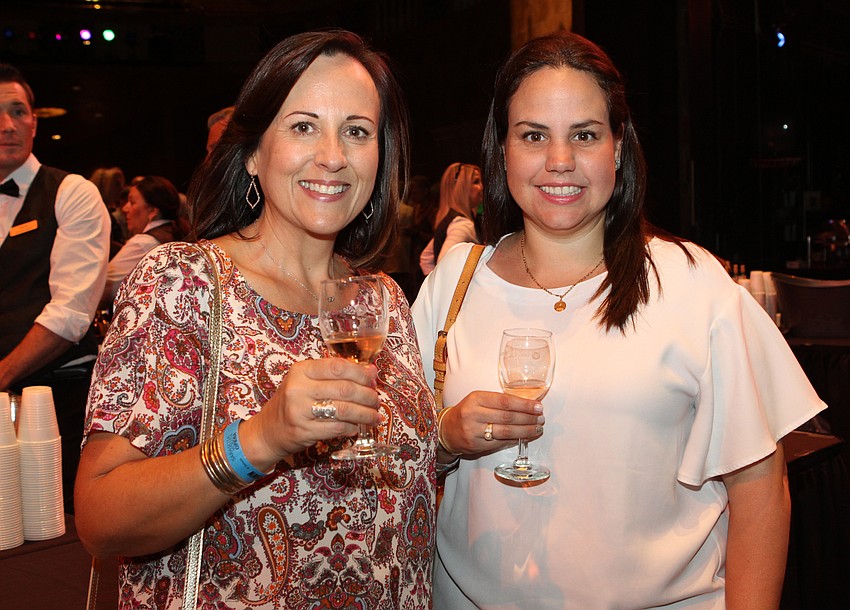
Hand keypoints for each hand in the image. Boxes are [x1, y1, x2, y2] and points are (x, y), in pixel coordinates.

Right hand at [239, 357, 381, 466]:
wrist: (268, 430)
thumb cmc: (293, 402)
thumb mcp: (308, 381)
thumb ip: (336, 375)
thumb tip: (372, 372)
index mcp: (301, 370)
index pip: (338, 366)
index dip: (361, 373)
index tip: (373, 379)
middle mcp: (298, 388)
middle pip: (345, 389)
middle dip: (368, 396)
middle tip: (376, 401)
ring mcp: (300, 411)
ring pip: (344, 410)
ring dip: (365, 414)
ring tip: (374, 416)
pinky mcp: (304, 431)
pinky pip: (337, 428)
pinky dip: (352, 428)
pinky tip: (357, 427)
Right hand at [440, 391, 544, 456]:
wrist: (446, 429)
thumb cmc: (467, 412)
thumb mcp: (478, 400)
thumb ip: (498, 401)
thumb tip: (526, 404)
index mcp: (476, 398)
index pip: (504, 401)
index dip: (524, 405)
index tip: (538, 406)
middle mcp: (473, 414)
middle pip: (507, 417)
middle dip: (527, 418)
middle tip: (541, 418)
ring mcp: (473, 431)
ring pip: (505, 432)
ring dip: (525, 431)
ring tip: (537, 428)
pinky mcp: (475, 445)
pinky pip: (499, 443)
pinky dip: (514, 440)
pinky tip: (524, 437)